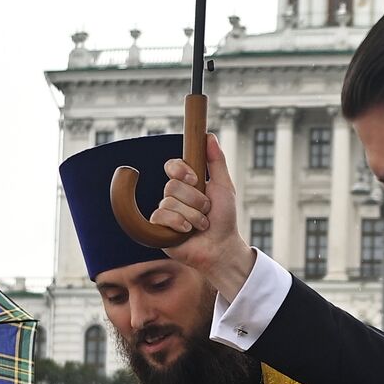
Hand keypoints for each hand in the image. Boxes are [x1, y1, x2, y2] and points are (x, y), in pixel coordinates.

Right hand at [154, 134, 255, 301]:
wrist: (221, 247)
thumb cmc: (224, 219)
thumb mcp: (224, 187)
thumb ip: (217, 161)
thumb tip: (209, 136)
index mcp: (186, 185)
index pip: (172, 166)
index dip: (180, 170)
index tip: (194, 179)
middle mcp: (173, 197)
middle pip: (172, 185)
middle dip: (195, 199)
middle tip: (206, 210)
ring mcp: (166, 213)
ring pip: (170, 203)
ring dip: (193, 215)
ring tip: (202, 225)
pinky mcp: (159, 230)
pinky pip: (161, 217)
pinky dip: (179, 224)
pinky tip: (187, 232)